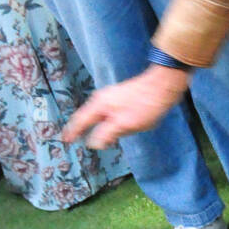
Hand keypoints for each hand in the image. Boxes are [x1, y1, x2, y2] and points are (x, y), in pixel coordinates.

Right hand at [61, 64, 189, 148]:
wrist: (163, 85)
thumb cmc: (144, 105)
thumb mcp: (125, 124)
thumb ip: (107, 134)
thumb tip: (94, 143)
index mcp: (100, 105)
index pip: (81, 121)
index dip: (72, 131)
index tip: (66, 140)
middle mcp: (102, 99)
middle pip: (87, 116)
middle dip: (80, 127)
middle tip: (72, 138)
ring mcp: (112, 96)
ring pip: (97, 113)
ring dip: (91, 124)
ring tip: (86, 134)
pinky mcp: (122, 97)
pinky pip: (106, 112)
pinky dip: (103, 120)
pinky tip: (108, 126)